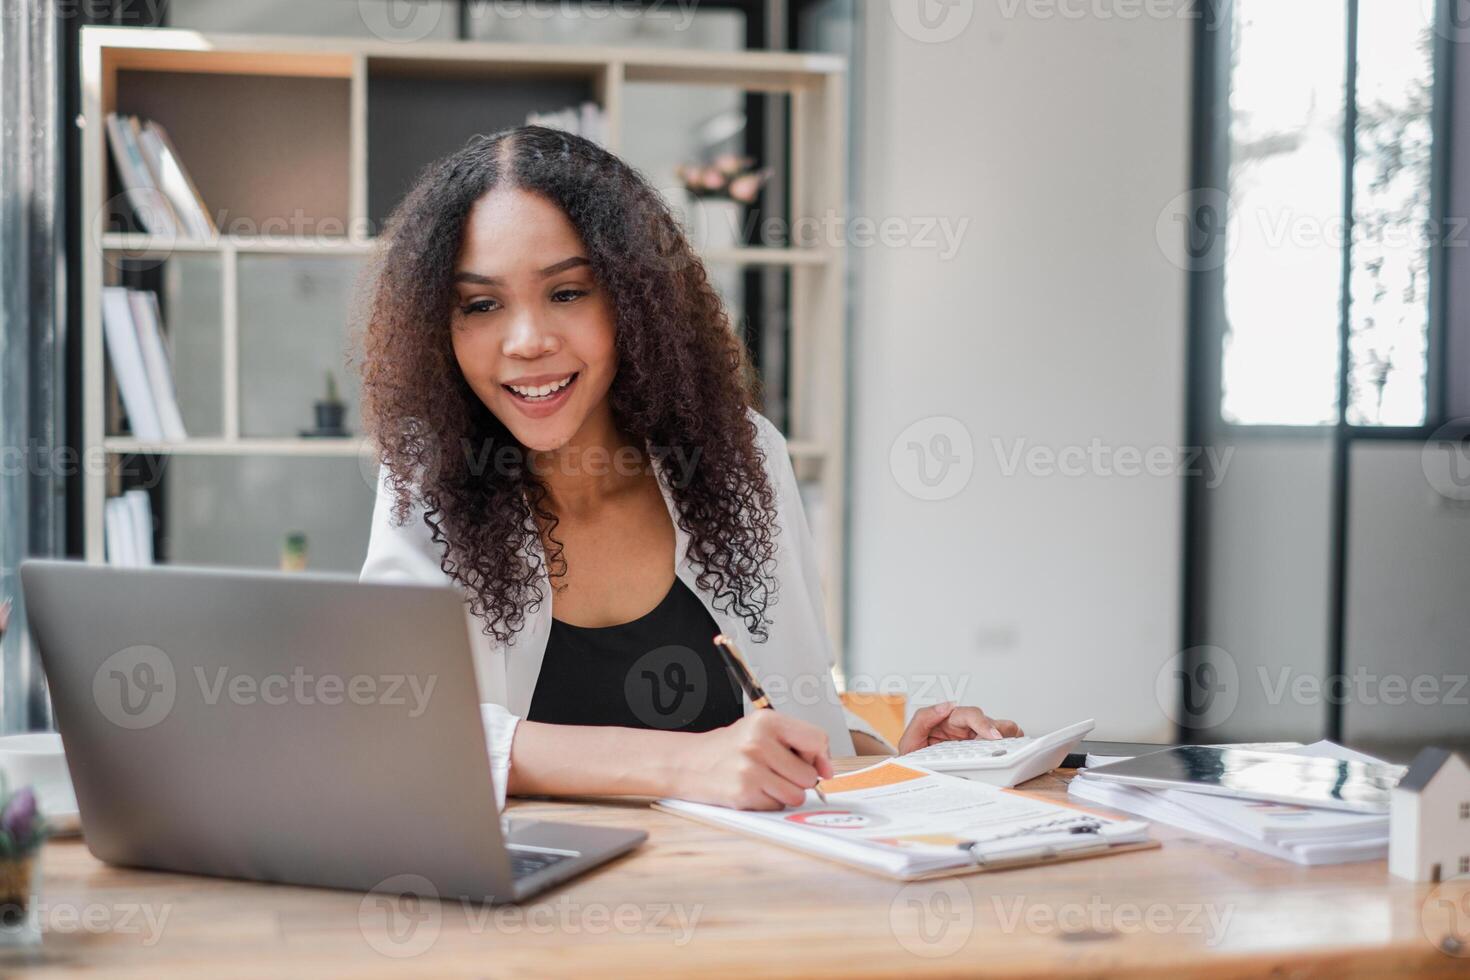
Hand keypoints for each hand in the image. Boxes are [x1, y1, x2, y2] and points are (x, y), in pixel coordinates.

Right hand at [673, 712, 834, 810]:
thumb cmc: (732, 748)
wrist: (690, 762)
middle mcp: (758, 742)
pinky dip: (768, 802)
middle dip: (798, 778)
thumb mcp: (763, 731)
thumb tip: (827, 770)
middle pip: (809, 775)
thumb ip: (798, 742)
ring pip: (796, 795)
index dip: (821, 757)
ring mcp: (750, 769)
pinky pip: (777, 806)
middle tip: (776, 770)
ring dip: (785, 793)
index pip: (816, 739)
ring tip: (765, 780)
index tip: (817, 765)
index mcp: (767, 721)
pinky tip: (753, 789)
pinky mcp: (743, 793)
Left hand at [897, 701, 1022, 754]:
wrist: (912, 777)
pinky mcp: (983, 753)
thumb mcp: (910, 738)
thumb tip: (946, 706)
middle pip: (993, 722)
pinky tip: (1009, 757)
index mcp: (950, 720)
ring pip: (1002, 732)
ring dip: (1008, 740)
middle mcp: (966, 728)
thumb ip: (924, 717)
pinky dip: (1011, 749)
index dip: (985, 724)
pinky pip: (1002, 747)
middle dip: (1001, 732)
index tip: (993, 736)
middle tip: (1002, 749)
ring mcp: (975, 740)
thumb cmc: (913, 758)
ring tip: (1008, 754)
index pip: (972, 715)